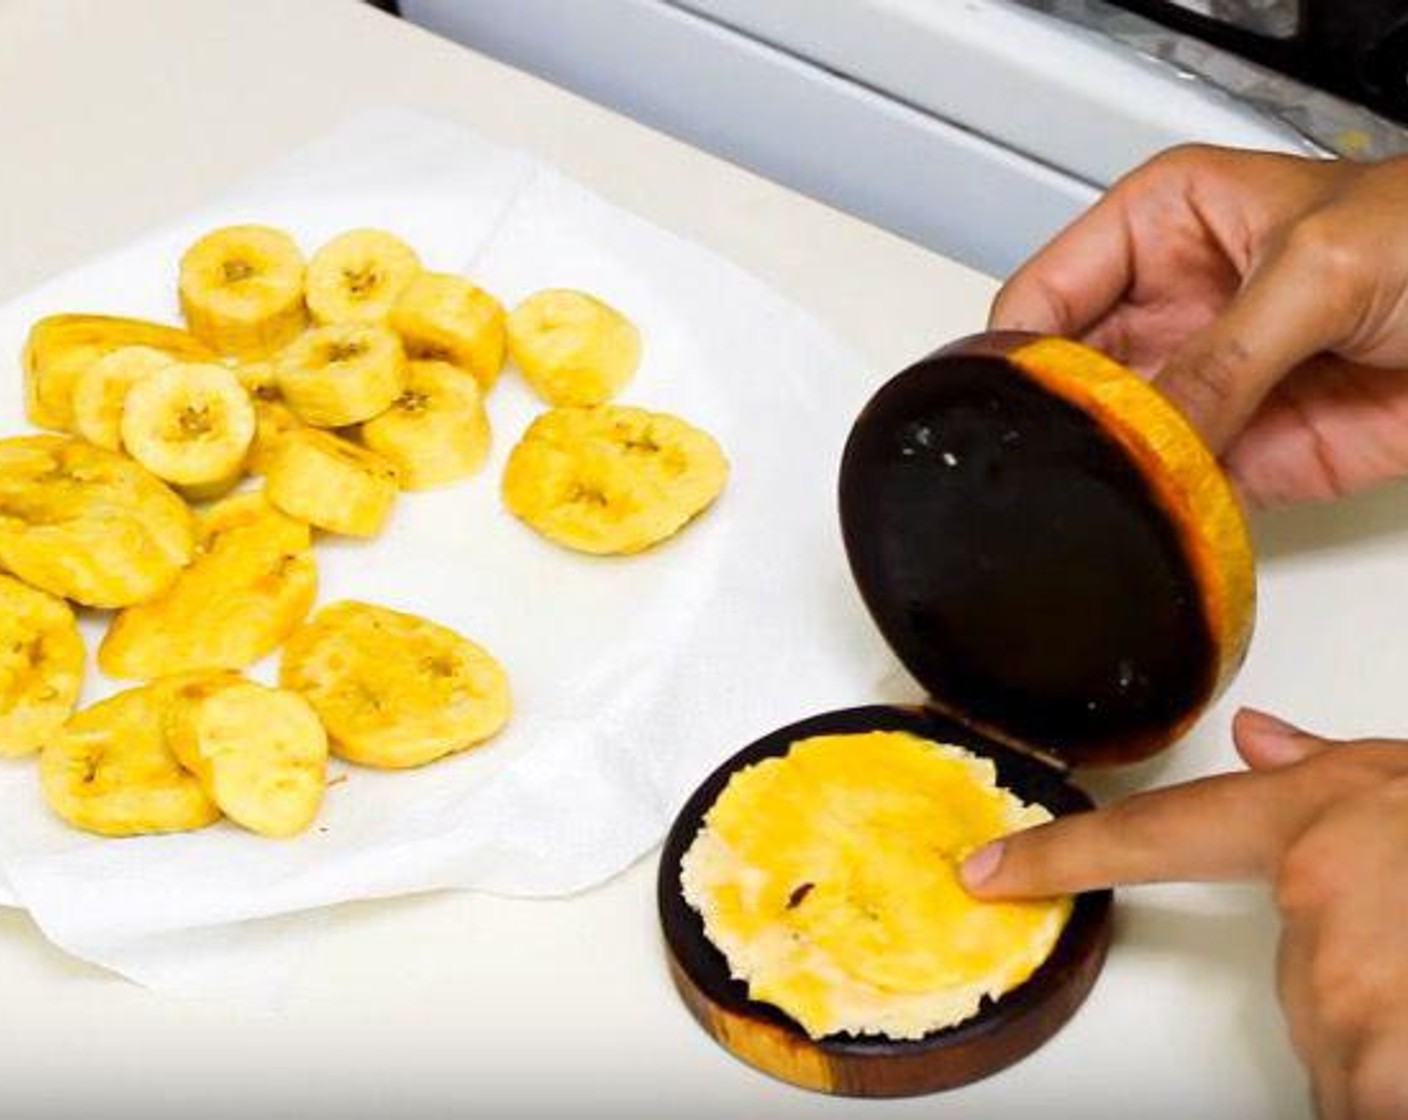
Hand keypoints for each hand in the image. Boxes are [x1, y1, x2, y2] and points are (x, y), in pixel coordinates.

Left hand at [961, 709, 1407, 1118]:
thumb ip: (1342, 769)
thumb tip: (1263, 739)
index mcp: (1321, 827)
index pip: (1157, 837)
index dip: (1062, 853)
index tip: (985, 870)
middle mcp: (1325, 917)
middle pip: (1306, 982)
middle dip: (1367, 981)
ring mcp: (1359, 1009)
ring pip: (1347, 1042)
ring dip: (1399, 1026)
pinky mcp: (1372, 1067)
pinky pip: (1367, 1081)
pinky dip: (1392, 1059)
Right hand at [989, 147, 1407, 506]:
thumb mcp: (1317, 272)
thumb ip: (1218, 355)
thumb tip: (1142, 431)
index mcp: (1160, 227)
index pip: (1042, 295)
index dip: (1019, 354)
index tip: (1017, 408)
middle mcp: (1168, 308)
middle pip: (1070, 379)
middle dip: (1063, 421)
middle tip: (1064, 458)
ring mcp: (1200, 385)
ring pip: (1117, 441)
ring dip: (1112, 470)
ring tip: (1111, 488)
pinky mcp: (1240, 452)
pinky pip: (1175, 488)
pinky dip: (1162, 507)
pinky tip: (1157, 510)